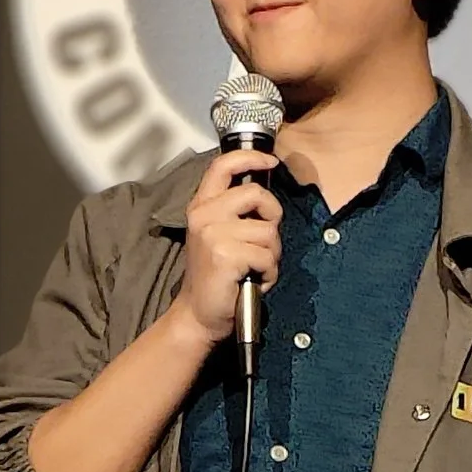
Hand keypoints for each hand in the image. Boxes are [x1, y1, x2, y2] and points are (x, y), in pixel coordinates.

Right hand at [170, 147, 281, 347]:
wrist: (199, 314)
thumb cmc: (216, 275)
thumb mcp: (218, 234)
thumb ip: (236, 212)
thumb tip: (265, 198)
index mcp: (202, 206)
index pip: (223, 166)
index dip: (250, 157)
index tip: (269, 161)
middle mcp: (204, 215)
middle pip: (257, 194)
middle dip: (273, 216)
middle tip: (265, 240)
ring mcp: (214, 234)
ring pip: (269, 231)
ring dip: (271, 253)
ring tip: (254, 267)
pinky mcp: (226, 255)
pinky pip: (268, 256)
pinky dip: (269, 273)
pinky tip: (255, 280)